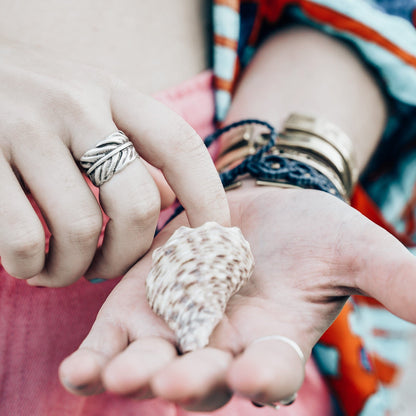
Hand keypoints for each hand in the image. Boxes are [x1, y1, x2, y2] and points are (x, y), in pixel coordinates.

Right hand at [0, 39, 228, 286]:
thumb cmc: (32, 99)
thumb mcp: (90, 105)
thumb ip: (132, 149)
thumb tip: (170, 200)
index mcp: (111, 92)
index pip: (180, 146)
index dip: (208, 197)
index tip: (214, 236)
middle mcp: (74, 106)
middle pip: (136, 204)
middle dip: (129, 254)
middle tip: (107, 266)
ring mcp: (24, 129)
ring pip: (79, 228)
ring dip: (74, 268)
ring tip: (61, 269)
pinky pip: (23, 238)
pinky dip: (30, 266)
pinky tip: (27, 262)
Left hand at [59, 182, 415, 410]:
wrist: (262, 206)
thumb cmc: (312, 230)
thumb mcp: (354, 247)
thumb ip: (396, 281)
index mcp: (274, 343)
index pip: (270, 374)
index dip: (264, 377)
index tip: (255, 374)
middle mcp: (223, 346)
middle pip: (203, 380)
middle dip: (190, 381)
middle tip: (175, 380)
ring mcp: (178, 328)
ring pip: (155, 364)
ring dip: (136, 373)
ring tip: (116, 375)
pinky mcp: (143, 305)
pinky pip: (117, 341)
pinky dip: (98, 358)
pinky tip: (79, 369)